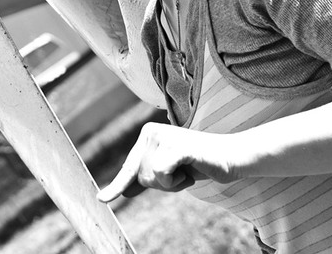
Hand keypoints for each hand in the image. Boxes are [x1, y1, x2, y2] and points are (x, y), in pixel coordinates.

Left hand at [97, 122, 238, 202]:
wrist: (230, 157)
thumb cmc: (199, 164)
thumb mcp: (170, 171)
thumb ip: (148, 177)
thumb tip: (124, 191)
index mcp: (147, 134)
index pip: (129, 168)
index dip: (117, 186)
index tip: (101, 199)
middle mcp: (151, 131)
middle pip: (141, 176)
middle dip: (162, 184)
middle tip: (182, 171)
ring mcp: (164, 137)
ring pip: (150, 178)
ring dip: (172, 183)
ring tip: (187, 169)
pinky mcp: (177, 146)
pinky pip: (161, 173)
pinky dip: (175, 180)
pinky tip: (189, 170)